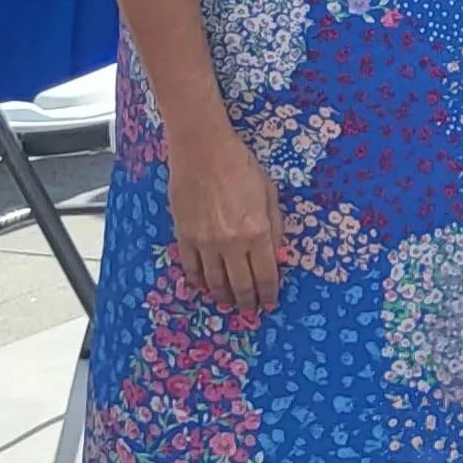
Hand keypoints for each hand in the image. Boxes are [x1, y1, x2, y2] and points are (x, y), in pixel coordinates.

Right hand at [167, 121, 285, 313]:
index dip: (268, 294)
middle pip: (240, 285)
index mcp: (257, 232)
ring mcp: (205, 243)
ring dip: (223, 296)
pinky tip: (204, 286)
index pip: (265, 276)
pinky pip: (191, 268)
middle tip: (250, 310)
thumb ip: (275, 228)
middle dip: (246, 302)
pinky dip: (198, 282)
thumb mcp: (270, 195)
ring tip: (228, 302)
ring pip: (214, 282)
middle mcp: (231, 243)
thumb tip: (277, 256)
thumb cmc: (240, 166)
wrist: (203, 151)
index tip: (270, 303)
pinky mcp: (184, 237)